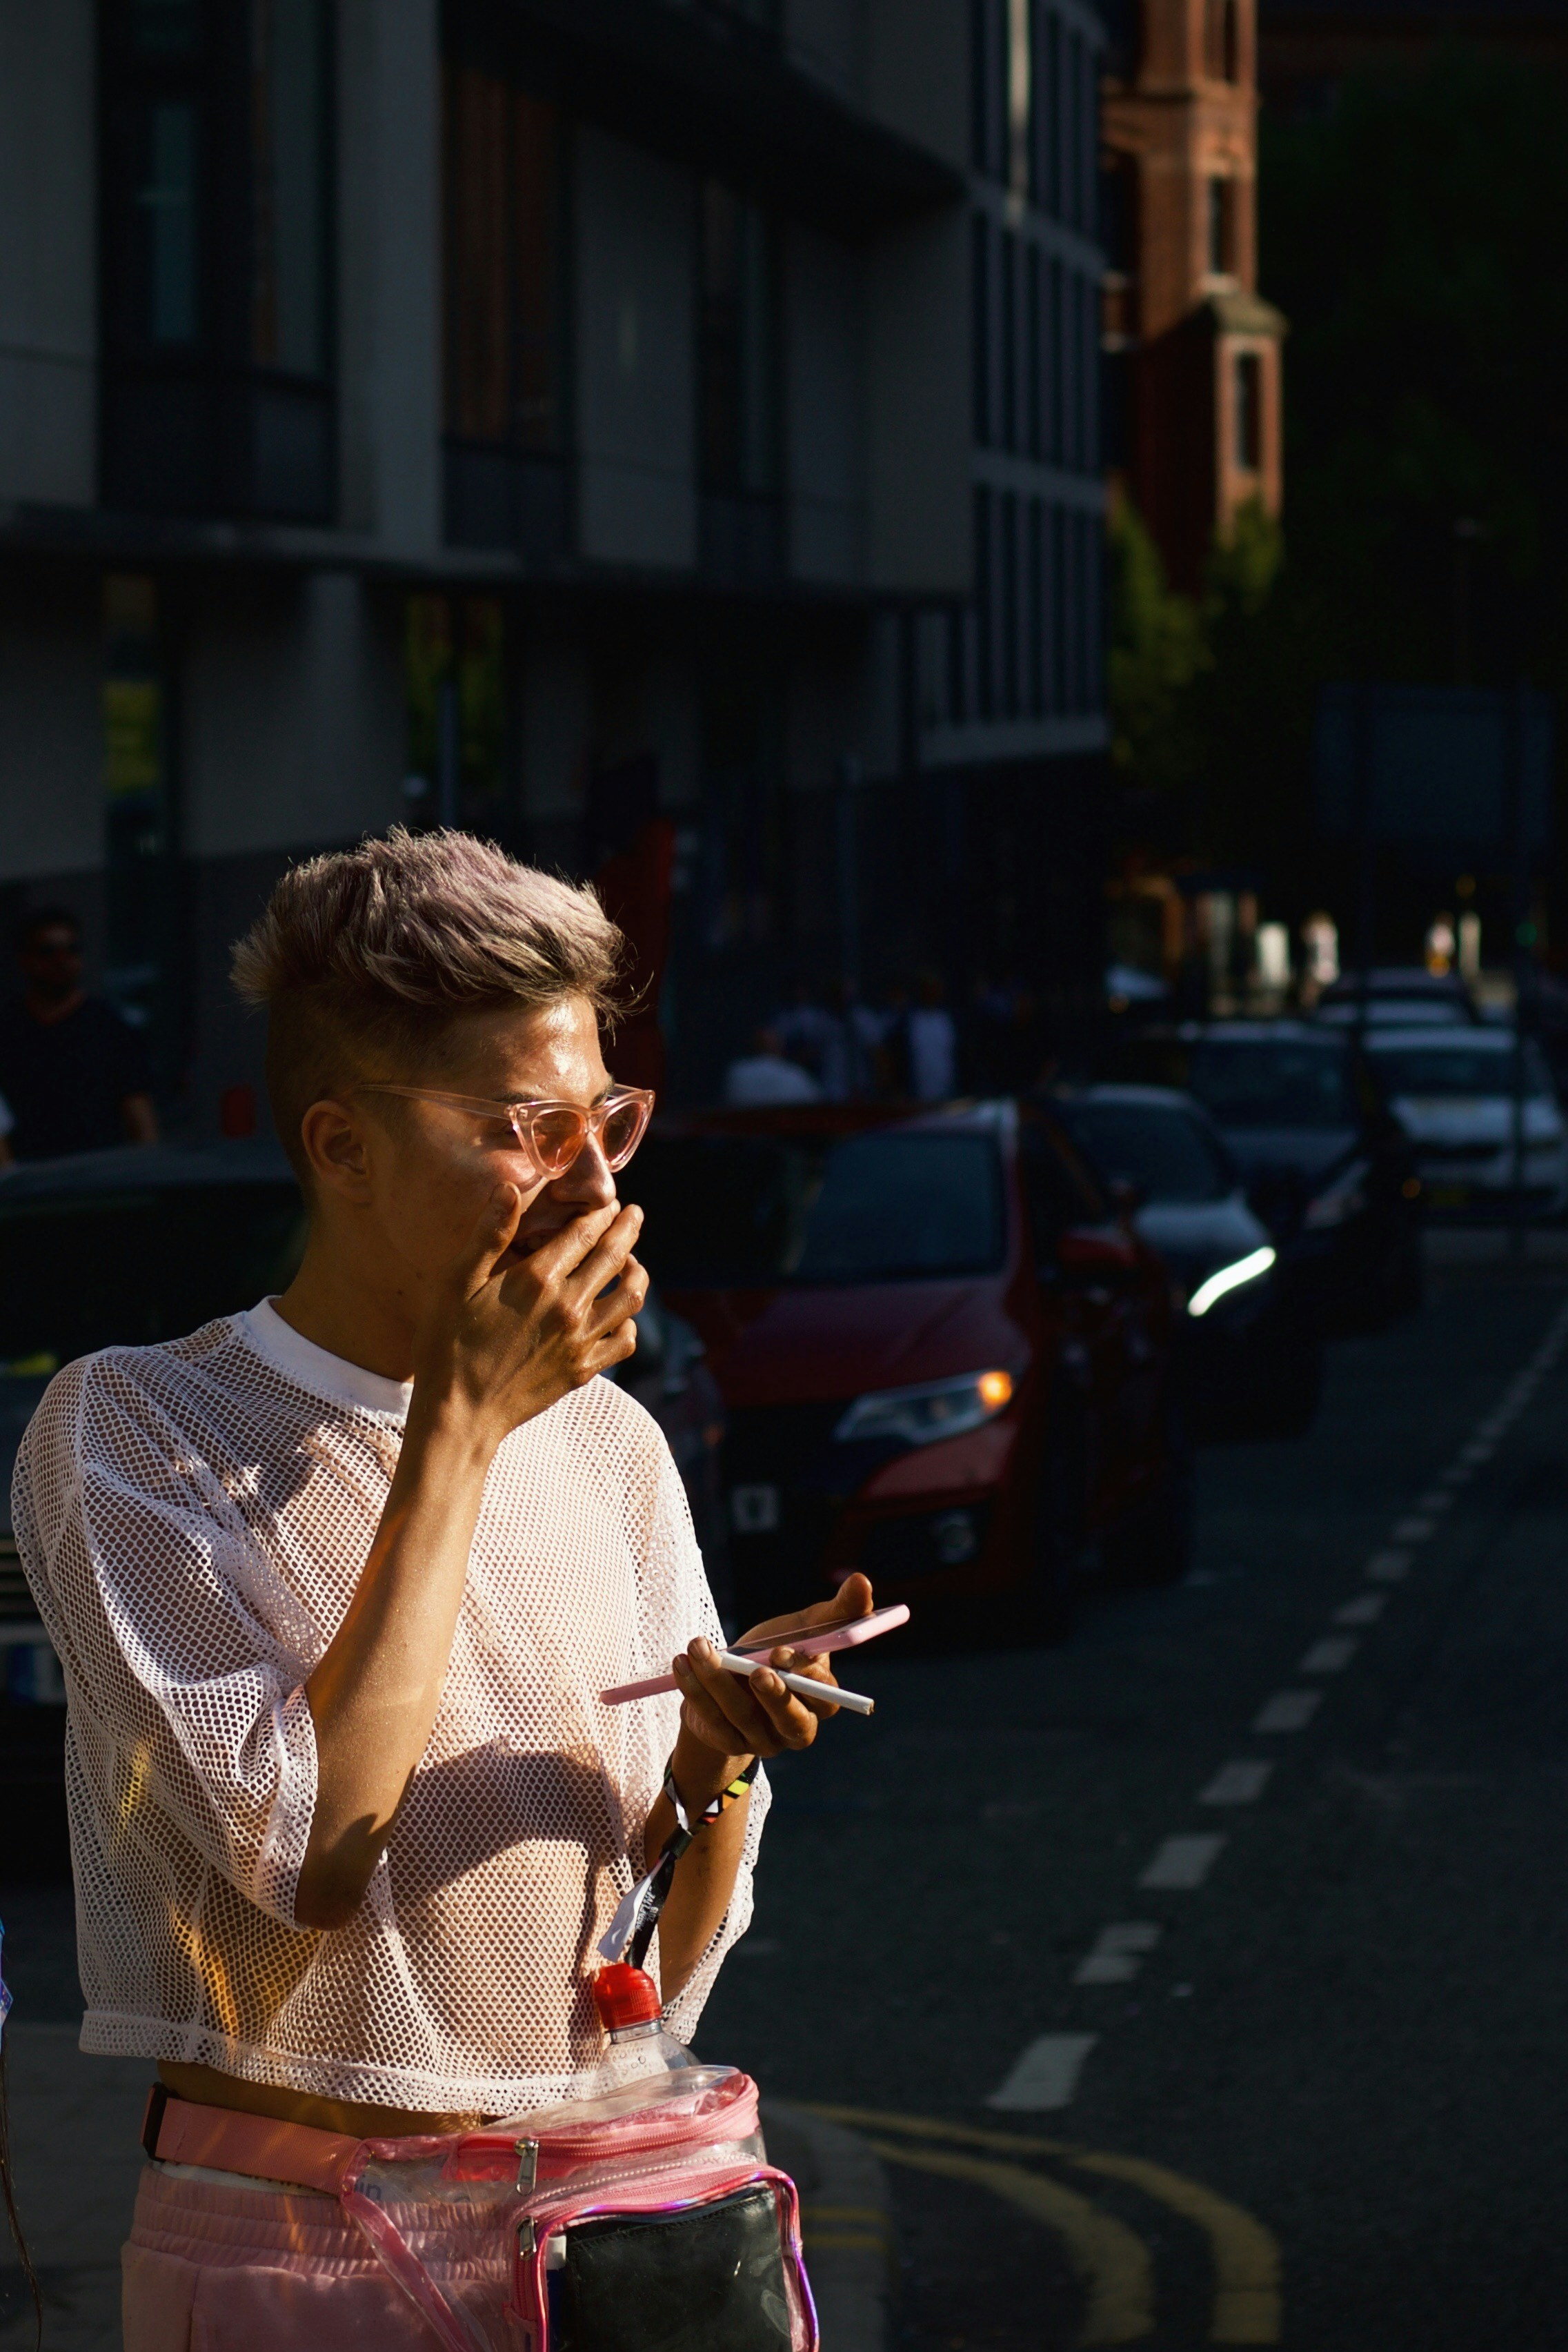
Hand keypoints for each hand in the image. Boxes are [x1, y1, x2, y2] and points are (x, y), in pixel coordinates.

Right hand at [411, 1187, 648, 1453]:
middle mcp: (568, 1306)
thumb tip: (509, 1188)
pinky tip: (621, 1316)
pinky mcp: (584, 1370)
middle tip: (634, 1214)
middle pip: (615, 1256)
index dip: (601, 1212)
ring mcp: (580, 1340)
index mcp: (537, 1279)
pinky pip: (625, 1340)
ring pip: (630, 1297)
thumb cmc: (448, 1346)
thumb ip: (487, 1236)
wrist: (460, 1415)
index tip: (610, 1200)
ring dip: (637, 1272)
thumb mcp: (456, 1285)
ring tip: (634, 1262)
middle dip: (628, 1229)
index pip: (585, 1233)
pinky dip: (630, 1322)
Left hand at [671, 1573, 875, 1763]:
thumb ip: (836, 1610)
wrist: (729, 1680)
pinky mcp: (729, 1743)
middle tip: (755, 1670)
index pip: (824, 1697)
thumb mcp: (802, 1629)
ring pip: (743, 1716)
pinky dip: (694, 1690)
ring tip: (697, 1646)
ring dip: (717, 1680)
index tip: (783, 1651)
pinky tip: (681, 1663)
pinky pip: (712, 1720)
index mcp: (821, 1701)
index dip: (806, 1676)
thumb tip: (862, 1579)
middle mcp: (797, 1728)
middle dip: (774, 1696)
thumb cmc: (774, 1650)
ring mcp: (763, 1741)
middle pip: (792, 1721)